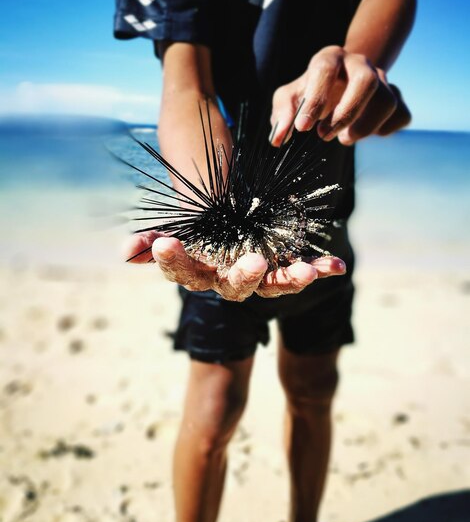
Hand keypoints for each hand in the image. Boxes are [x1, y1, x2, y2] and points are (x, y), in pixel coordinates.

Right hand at [125, 232, 345, 301]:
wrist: (225, 233)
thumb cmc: (197, 235)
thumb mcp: (176, 234)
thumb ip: (153, 242)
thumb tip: (127, 252)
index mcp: (200, 273)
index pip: (182, 272)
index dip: (174, 260)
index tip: (165, 242)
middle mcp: (229, 281)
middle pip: (235, 287)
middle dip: (244, 277)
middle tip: (253, 264)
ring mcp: (260, 277)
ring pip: (274, 285)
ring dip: (291, 278)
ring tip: (307, 271)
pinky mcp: (284, 268)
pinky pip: (302, 270)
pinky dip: (321, 269)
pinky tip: (337, 266)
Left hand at [270, 45, 410, 146]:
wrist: (341, 81)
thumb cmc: (310, 91)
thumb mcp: (289, 97)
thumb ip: (282, 114)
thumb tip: (279, 138)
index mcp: (330, 58)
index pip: (325, 70)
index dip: (314, 100)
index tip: (303, 128)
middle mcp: (359, 63)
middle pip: (366, 82)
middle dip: (346, 114)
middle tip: (325, 136)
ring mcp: (382, 79)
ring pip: (387, 101)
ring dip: (365, 127)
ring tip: (345, 138)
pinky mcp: (396, 96)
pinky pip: (401, 115)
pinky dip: (385, 130)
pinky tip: (367, 133)